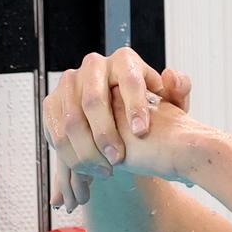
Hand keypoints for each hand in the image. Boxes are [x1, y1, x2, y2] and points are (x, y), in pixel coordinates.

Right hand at [42, 48, 192, 211]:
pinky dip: (69, 153)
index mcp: (125, 61)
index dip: (135, 107)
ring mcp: (70, 83)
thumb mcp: (170, 101)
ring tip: (105, 170)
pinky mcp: (53, 102)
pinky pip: (55, 130)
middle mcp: (94, 66)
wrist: (124, 114)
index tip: (142, 133)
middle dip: (105, 134)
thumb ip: (179, 90)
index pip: (129, 81)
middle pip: (94, 100)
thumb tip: (171, 76)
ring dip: (86, 148)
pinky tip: (87, 169)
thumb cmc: (151, 107)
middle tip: (119, 159)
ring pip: (71, 118)